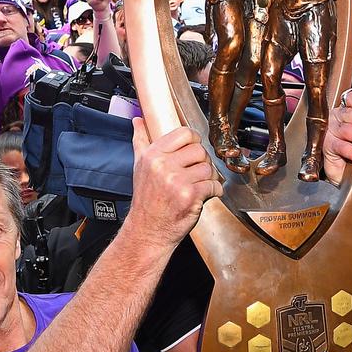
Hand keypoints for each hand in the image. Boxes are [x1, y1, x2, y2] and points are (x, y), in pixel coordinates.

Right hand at [124, 118, 220, 248]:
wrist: (147, 231)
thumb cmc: (146, 200)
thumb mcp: (139, 167)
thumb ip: (140, 141)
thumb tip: (138, 121)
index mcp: (152, 155)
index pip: (184, 133)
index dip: (194, 141)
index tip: (194, 151)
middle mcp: (163, 166)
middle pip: (199, 150)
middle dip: (202, 162)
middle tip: (197, 173)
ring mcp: (176, 181)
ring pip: (208, 168)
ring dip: (209, 177)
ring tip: (199, 185)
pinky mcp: (190, 196)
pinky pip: (214, 185)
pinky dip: (214, 191)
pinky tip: (203, 195)